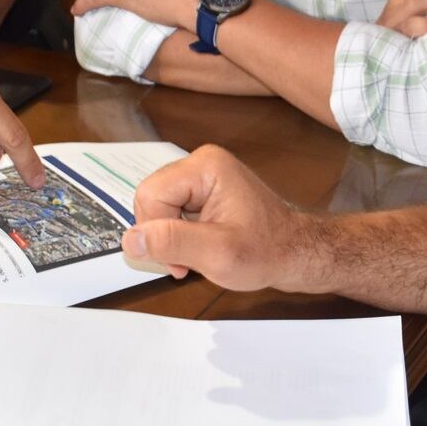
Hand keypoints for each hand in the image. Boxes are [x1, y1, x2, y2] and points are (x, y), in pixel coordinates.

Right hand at [121, 145, 321, 290]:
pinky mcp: (201, 189)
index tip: (180, 262)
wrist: (295, 254)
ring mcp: (201, 175)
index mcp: (205, 166)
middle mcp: (201, 162)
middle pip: (150, 198)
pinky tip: (199, 248)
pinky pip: (170, 210)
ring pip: (157, 207)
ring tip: (197, 255)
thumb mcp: (217, 255)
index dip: (158, 233)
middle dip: (163, 235)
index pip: (150, 196)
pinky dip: (178, 235)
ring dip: (170, 238)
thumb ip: (172, 242)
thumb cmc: (267, 252)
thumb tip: (131, 239)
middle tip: (187, 262)